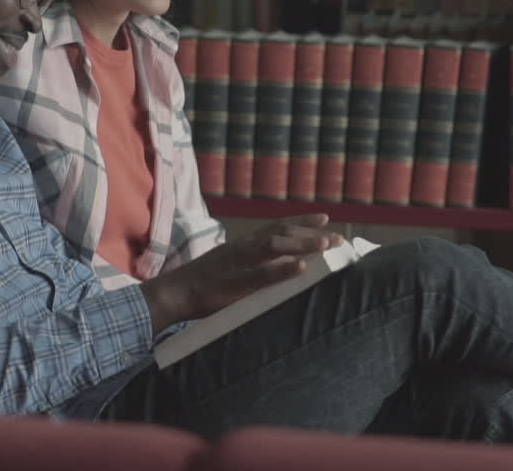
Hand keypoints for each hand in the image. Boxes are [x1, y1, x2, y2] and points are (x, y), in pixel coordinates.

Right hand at [140, 214, 342, 332]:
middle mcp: (243, 248)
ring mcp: (239, 264)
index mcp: (242, 245)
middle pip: (281, 233)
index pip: (276, 227)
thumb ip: (250, 266)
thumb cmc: (201, 284)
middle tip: (338, 237)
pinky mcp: (234, 283)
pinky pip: (262, 274)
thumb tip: (275, 269)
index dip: (301, 222)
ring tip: (326, 245)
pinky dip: (282, 270)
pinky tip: (301, 267)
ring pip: (274, 247)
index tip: (325, 218)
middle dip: (311, 233)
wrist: (173, 293)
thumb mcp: (229, 267)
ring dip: (302, 244)